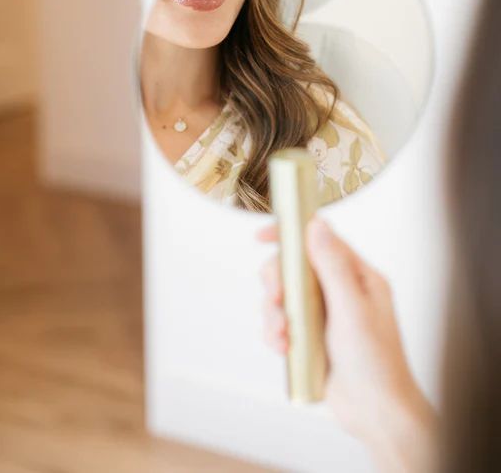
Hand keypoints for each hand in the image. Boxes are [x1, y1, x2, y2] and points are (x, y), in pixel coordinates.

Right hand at [257, 217, 437, 472]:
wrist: (376, 413)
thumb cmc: (376, 362)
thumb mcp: (352, 308)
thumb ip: (333, 265)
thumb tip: (317, 225)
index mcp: (358, 276)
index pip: (320, 239)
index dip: (290, 234)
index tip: (262, 237)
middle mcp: (340, 290)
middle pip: (294, 267)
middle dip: (278, 282)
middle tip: (276, 299)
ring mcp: (324, 314)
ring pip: (283, 296)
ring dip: (274, 313)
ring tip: (283, 334)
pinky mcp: (310, 336)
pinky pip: (282, 323)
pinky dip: (276, 332)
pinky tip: (284, 347)